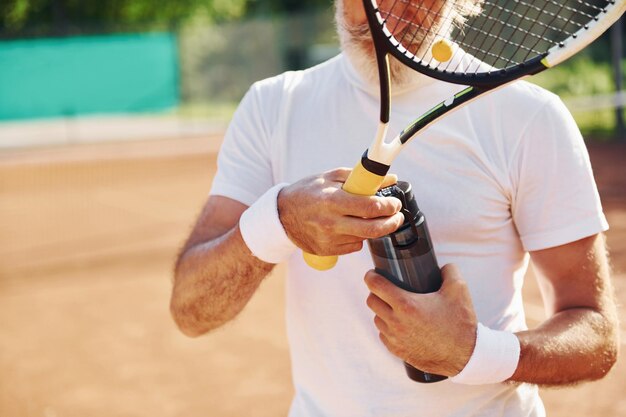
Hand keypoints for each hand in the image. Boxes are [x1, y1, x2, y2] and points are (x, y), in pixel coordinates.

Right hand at [277, 168, 402, 255]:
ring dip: (373, 228)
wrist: (281, 214)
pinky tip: (351, 227)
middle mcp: (331, 223)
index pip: (371, 208)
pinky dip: (358, 237)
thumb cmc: (307, 192)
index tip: (394, 203)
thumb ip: (361, 178)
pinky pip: (354, 246)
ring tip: (369, 217)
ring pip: (365, 238)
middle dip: (392, 223)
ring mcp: (329, 239)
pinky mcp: (327, 250)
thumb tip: (390, 178)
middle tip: (397, 216)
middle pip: (373, 229)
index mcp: (332, 200)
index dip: (389, 206)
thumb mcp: (331, 177)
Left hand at [364, 264, 477, 375]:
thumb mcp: (459, 289)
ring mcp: (395, 338)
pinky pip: (383, 335)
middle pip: (371, 301)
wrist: (465, 356)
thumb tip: (442, 266)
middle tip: (384, 289)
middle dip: (375, 292)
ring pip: (376, 318)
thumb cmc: (460, 323)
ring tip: (393, 306)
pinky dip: (387, 327)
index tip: (372, 274)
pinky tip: (398, 323)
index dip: (371, 276)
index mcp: (406, 304)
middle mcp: (396, 322)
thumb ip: (449, 270)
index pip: (376, 285)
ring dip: (381, 310)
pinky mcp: (397, 351)